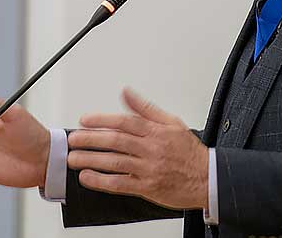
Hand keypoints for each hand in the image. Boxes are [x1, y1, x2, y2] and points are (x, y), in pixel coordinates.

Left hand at [67, 88, 207, 210]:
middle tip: (74, 139)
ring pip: (115, 162)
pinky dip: (102, 181)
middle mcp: (152, 149)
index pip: (125, 122)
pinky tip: (88, 177)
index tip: (85, 120)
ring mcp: (149, 169)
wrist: (207, 178)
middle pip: (116, 141)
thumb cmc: (189, 151)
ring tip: (74, 158)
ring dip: (91, 160)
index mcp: (157, 131)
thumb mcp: (172, 122)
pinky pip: (120, 184)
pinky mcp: (147, 188)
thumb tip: (127, 93)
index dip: (102, 120)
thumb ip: (146, 109)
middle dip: (91, 139)